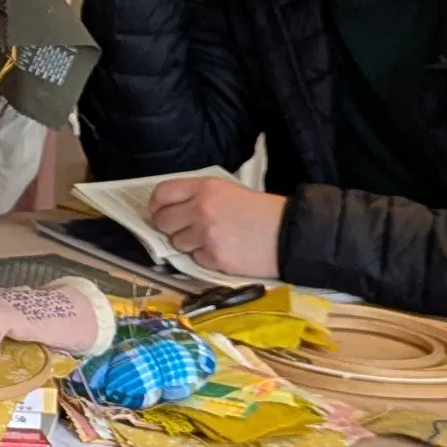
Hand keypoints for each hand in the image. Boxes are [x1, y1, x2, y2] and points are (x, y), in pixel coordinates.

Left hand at [147, 175, 284, 281]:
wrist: (290, 234)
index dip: (156, 205)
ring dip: (188, 244)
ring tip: (212, 239)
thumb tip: (174, 208)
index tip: (158, 211)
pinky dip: (205, 257)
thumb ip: (200, 196)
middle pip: (162, 221)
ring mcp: (205, 235)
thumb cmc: (262, 211)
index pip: (162, 193)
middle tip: (183, 229)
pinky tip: (223, 251)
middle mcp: (200, 209)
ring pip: (176, 243)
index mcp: (205, 188)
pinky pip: (195, 259)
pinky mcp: (213, 258)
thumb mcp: (230, 191)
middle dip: (169, 228)